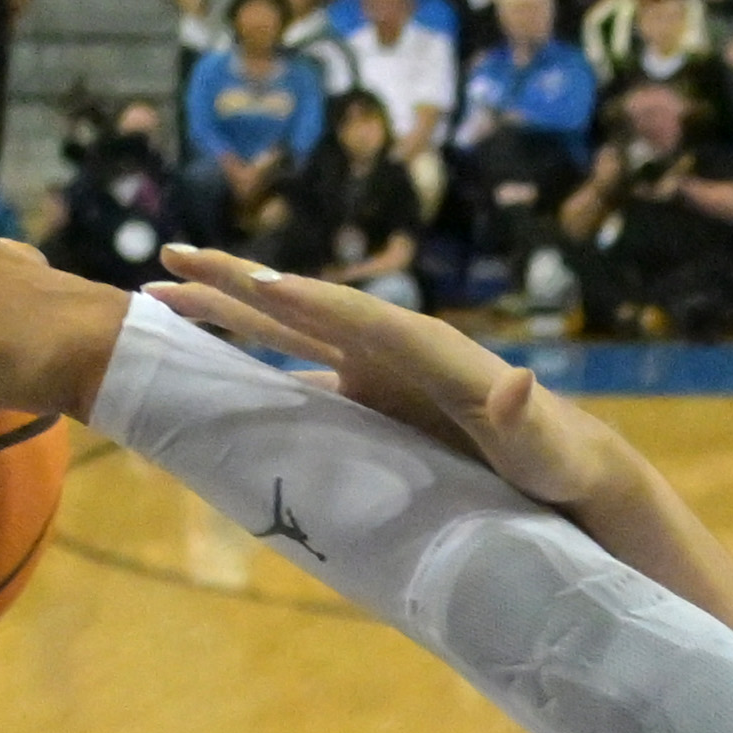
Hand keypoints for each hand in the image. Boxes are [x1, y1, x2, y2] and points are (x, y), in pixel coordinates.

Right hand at [153, 251, 645, 511]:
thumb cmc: (562, 464)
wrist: (571, 475)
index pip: (361, 319)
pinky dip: (253, 370)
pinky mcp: (371, 401)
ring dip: (228, 317)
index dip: (310, 302)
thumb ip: (527, 419)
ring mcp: (377, 373)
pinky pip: (297, 379)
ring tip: (161, 298)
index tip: (255, 282)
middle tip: (167, 256)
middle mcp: (395, 349)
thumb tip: (516, 381)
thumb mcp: (548, 448)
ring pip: (287, 336)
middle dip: (238, 282)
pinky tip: (209, 369)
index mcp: (432, 350)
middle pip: (305, 307)